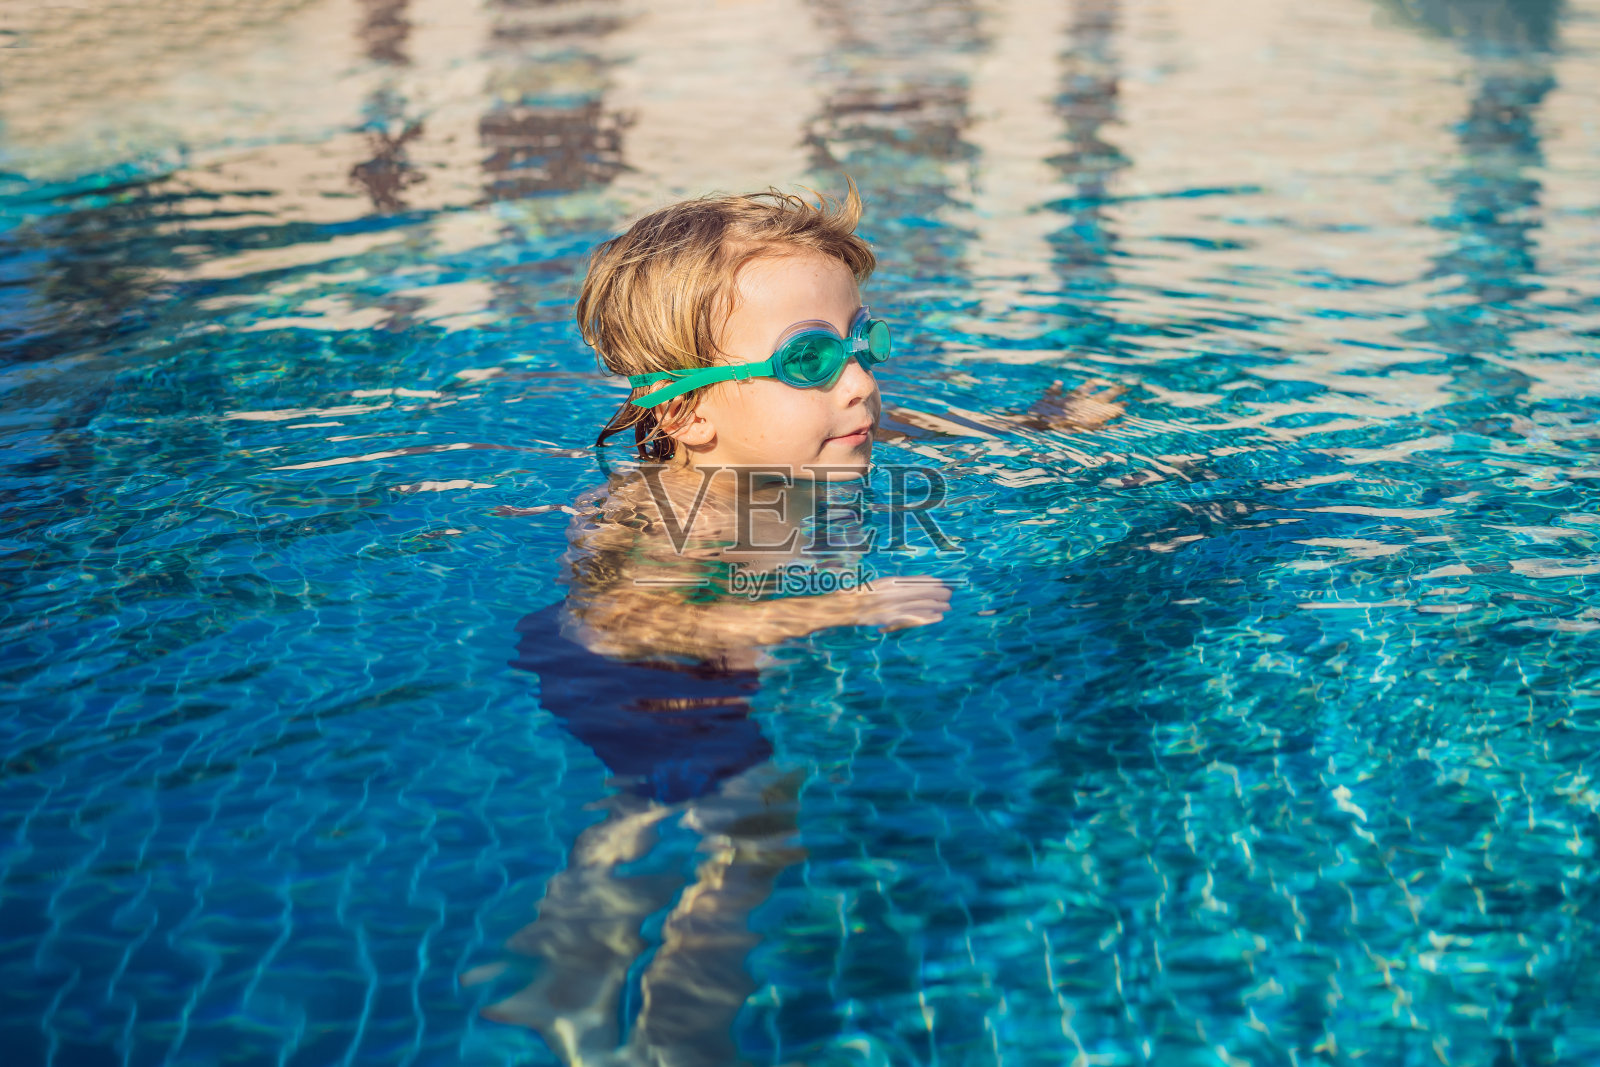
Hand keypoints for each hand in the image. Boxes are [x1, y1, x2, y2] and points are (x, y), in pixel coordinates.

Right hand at [835, 575, 951, 630]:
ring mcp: (893, 605)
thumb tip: (917, 582)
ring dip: (937, 605)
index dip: (934, 582)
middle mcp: (894, 591)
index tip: (944, 583)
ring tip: (947, 606)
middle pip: (924, 591)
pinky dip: (927, 617)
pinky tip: (937, 616)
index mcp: (891, 581)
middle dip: (939, 593)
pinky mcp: (890, 618)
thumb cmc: (860, 595)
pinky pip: (913, 617)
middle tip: (950, 595)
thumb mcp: (880, 584)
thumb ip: (897, 584)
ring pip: (922, 604)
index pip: (919, 580)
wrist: (844, 607)